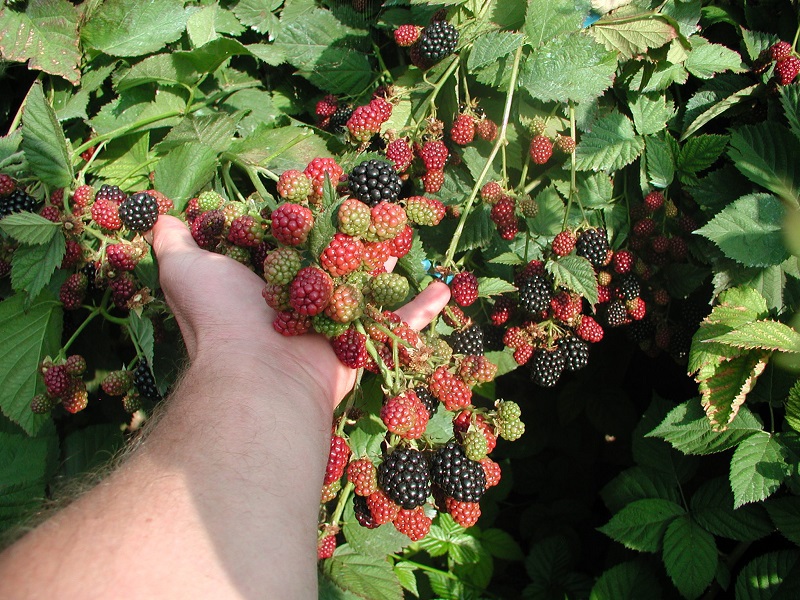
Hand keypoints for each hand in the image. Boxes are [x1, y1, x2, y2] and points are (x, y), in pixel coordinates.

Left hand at [150, 215, 450, 407]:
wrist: (256, 374)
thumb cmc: (223, 316)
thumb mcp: (186, 269)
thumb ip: (173, 241)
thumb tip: (160, 216)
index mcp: (266, 282)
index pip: (288, 238)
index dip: (302, 210)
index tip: (317, 182)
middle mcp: (300, 302)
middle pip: (334, 258)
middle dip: (352, 230)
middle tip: (370, 200)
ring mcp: (332, 324)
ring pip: (368, 285)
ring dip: (389, 261)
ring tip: (407, 229)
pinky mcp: (359, 344)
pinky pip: (397, 326)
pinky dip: (420, 312)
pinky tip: (444, 289)